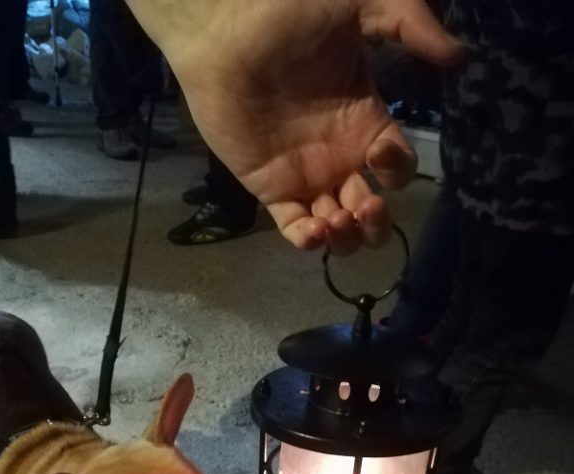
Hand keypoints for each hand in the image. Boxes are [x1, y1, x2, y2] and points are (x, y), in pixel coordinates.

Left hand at [128, 0, 461, 250]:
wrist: (224, 31)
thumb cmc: (289, 14)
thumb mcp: (360, 6)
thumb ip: (409, 25)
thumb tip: (457, 56)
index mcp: (364, 123)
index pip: (396, 168)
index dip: (397, 173)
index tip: (380, 157)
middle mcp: (339, 157)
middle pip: (371, 213)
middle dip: (376, 224)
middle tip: (364, 207)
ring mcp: (304, 177)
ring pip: (337, 229)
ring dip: (347, 239)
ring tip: (337, 220)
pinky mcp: (271, 190)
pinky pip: (295, 229)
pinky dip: (309, 241)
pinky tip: (315, 231)